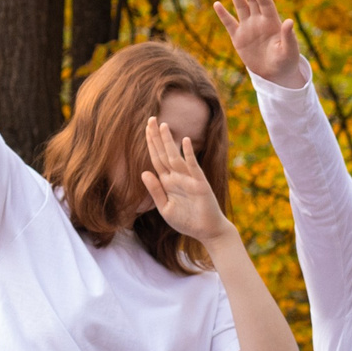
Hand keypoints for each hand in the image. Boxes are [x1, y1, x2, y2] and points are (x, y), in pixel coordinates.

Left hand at [141, 115, 231, 245]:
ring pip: (175, 156)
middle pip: (163, 153)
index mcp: (168, 182)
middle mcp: (177, 177)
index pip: (156, 159)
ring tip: (162, 125)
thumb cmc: (187, 222)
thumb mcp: (165, 208)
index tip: (145, 128)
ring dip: (168, 141)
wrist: (207, 232)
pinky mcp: (200, 183)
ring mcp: (189, 179)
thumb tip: (144, 172)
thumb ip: (155, 191)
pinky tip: (184, 140)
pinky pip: (192, 166)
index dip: (150, 144)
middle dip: (156, 137)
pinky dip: (188, 153)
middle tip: (150, 119)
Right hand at [213, 0, 304, 86]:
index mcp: (272, 22)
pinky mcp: (239, 38)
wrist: (275, 75)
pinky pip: (229, 23)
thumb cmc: (286, 62)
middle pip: (253, 0)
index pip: (265, 3)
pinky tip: (217, 4)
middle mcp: (260, 22)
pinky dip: (223, 14)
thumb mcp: (290, 50)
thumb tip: (289, 21)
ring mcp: (248, 28)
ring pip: (241, 7)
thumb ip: (289, 36)